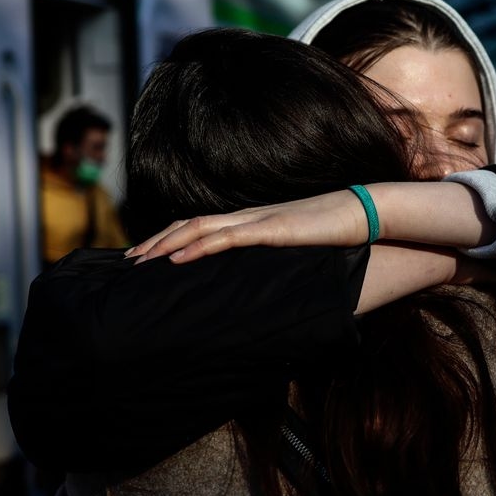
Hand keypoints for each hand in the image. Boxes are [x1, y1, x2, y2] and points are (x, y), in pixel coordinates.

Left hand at [128, 190, 368, 263]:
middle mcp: (249, 217)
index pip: (202, 227)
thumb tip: (268, 283)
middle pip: (190, 225)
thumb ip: (281, 261)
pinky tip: (178, 259)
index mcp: (254, 221)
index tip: (148, 257)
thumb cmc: (340, 234)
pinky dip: (198, 247)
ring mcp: (259, 221)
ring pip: (200, 228)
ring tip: (142, 262)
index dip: (171, 239)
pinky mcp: (273, 230)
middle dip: (155, 242)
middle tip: (129, 262)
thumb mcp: (303, 250)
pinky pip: (228, 238)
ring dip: (166, 244)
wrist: (365, 213)